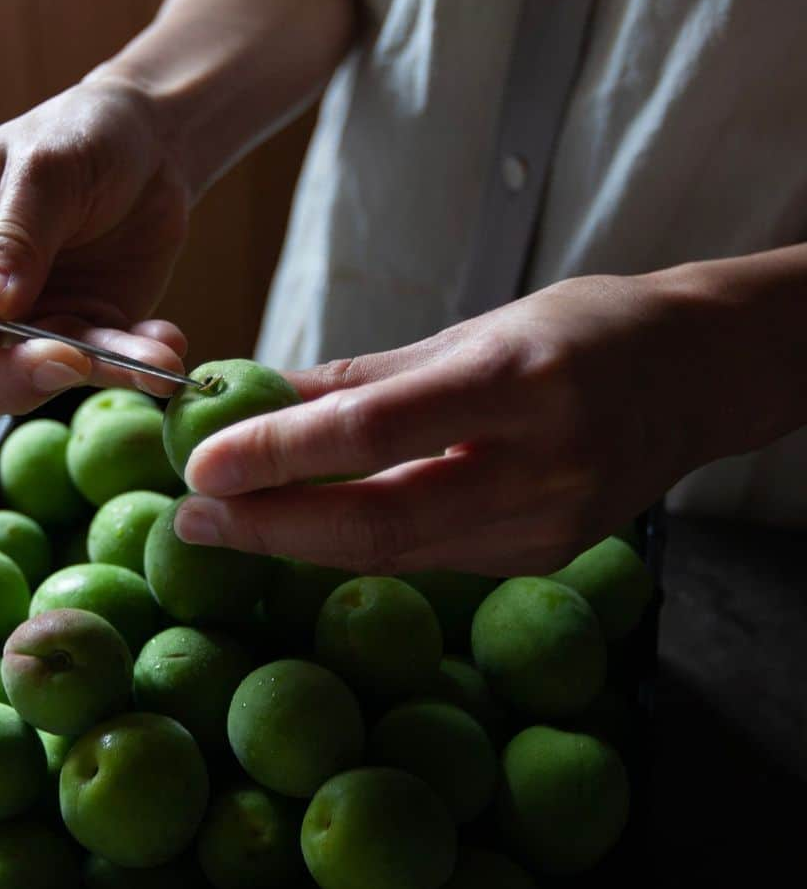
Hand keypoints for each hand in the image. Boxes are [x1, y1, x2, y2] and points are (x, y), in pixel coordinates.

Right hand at [0, 71, 190, 411]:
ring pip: (28, 383)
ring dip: (85, 375)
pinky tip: (167, 351)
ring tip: (148, 356)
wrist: (153, 146)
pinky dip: (135, 365)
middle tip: (61, 358)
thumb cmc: (79, 135)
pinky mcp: (86, 336)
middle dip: (0, 380)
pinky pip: (101, 367)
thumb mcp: (44, 172)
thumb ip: (11, 240)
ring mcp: (27, 326)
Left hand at [175, 274, 710, 575]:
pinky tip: (309, 528)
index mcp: (513, 382)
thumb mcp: (469, 331)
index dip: (277, 451)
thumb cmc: (580, 330)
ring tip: (231, 521)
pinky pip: (430, 557)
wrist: (695, 375)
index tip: (200, 462)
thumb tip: (259, 396)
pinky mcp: (545, 556)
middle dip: (269, 527)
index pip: (370, 429)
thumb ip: (361, 376)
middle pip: (375, 521)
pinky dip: (360, 545)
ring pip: (396, 553)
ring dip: (301, 542)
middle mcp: (536, 465)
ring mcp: (547, 525)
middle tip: (193, 517)